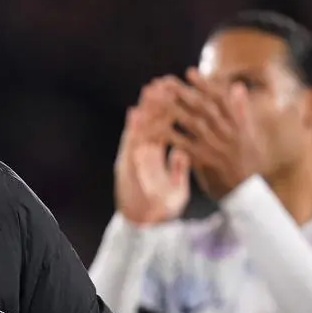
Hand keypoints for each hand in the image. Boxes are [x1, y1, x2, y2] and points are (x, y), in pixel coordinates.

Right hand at [115, 79, 191, 224]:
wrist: (147, 230)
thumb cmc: (161, 211)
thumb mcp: (176, 187)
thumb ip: (178, 169)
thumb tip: (183, 152)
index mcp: (154, 159)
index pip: (163, 129)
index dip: (169, 111)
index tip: (177, 94)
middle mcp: (142, 156)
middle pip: (150, 125)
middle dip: (156, 104)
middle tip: (163, 82)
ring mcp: (133, 161)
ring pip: (139, 130)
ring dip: (143, 110)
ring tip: (148, 90)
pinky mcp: (127, 169)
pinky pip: (130, 146)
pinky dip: (132, 130)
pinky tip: (135, 114)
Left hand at [154, 69, 265, 199]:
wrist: (245, 191)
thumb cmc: (246, 161)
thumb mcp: (248, 133)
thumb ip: (240, 109)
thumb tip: (237, 86)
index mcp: (236, 123)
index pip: (219, 98)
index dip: (204, 84)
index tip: (189, 72)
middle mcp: (226, 132)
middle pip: (202, 106)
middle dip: (183, 91)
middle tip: (165, 81)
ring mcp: (215, 145)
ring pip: (191, 122)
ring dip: (172, 108)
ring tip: (156, 98)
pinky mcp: (203, 160)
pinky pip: (183, 144)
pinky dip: (169, 134)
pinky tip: (155, 127)